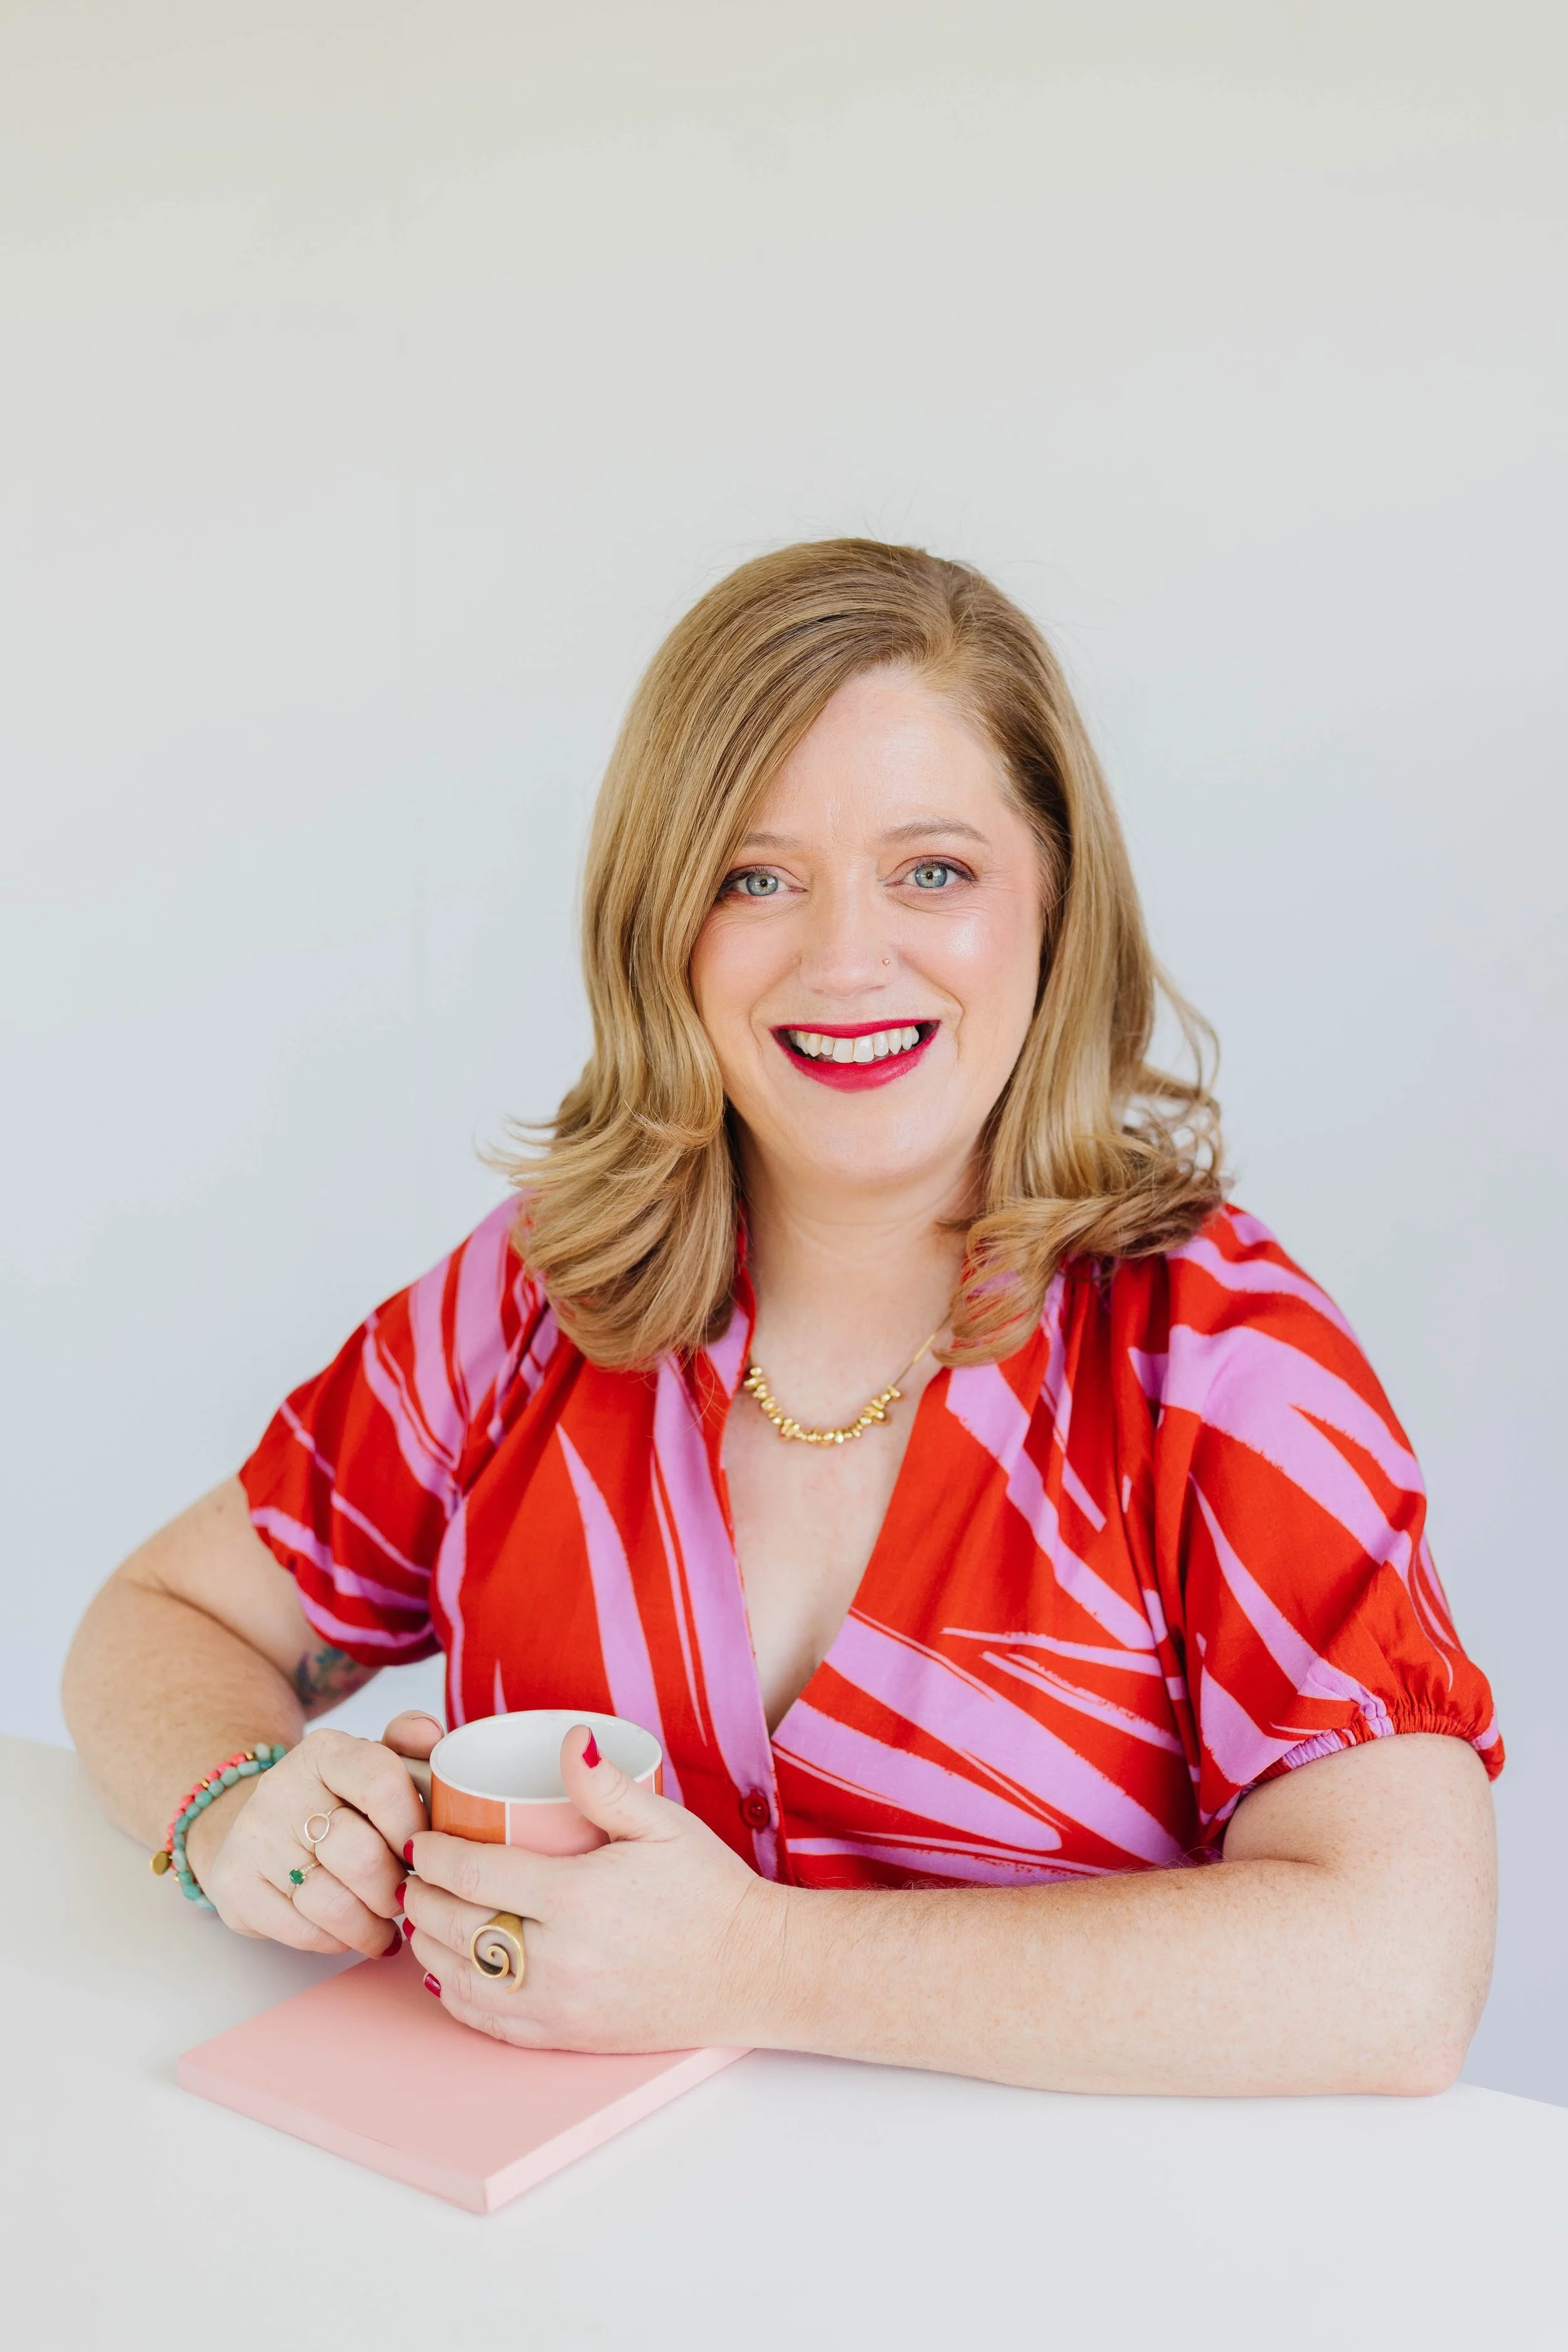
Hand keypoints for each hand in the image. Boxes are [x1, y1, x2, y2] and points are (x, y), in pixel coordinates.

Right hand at [185, 1712, 440, 1956]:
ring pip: (332, 1905)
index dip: (413, 1827)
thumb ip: (410, 1744)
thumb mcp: (372, 1762)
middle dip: (396, 1889)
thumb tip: (430, 1734)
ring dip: (371, 1926)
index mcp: (326, 1751)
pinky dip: (336, 1941)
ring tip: (385, 1925)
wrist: (258, 1822)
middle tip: (406, 1896)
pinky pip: (302, 1931)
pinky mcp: (234, 1884)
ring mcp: (254, 1838)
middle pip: (361, 1858)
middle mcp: (283, 1788)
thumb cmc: (334, 1799)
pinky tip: (348, 1932)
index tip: (424, 1849)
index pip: (381, 1784)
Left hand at [403, 1726, 784, 2050]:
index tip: (418, 1839)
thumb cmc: (708, 1893)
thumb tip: (569, 1738)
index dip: (433, 1855)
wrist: (751, 1971)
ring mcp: (560, 2006)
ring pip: (462, 1979)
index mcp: (577, 1898)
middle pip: (456, 1927)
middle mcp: (560, 1959)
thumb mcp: (663, 1823)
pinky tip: (445, 1972)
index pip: (475, 1873)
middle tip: (409, 1874)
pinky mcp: (566, 2037)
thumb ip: (606, 1786)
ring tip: (419, 1915)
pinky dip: (454, 1996)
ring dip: (428, 1946)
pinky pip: (489, 2022)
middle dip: (420, 1898)